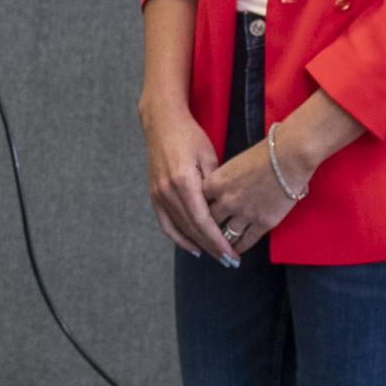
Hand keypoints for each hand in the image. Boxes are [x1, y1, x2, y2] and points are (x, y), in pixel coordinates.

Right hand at [142, 99, 231, 263]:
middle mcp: (168, 192)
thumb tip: (225, 210)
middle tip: (229, 261)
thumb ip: (215, 186)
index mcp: (184, 182)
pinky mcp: (154, 194)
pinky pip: (166, 223)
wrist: (162, 123)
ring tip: (216, 256)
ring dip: (198, 245)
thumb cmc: (190, 136)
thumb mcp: (209, 156)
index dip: (218, 241)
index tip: (231, 254)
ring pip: (179, 229)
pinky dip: (178, 237)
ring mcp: (158, 194)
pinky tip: (193, 246)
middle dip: (212, 247)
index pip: (203, 222)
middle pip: (192, 229)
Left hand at [202, 138, 303, 258]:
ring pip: (226, 235)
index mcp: (216, 183)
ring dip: (222, 243)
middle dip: (205, 231)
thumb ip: (221, 180)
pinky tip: (237, 250)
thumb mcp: (232, 164)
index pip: (197, 203)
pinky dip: (240, 247)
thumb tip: (216, 191)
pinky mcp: (262, 223)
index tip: (194, 219)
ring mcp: (244, 214)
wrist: (289, 157)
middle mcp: (226, 201)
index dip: (195, 213)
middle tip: (204, 238)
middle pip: (208, 222)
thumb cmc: (263, 154)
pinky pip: (246, 240)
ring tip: (220, 248)